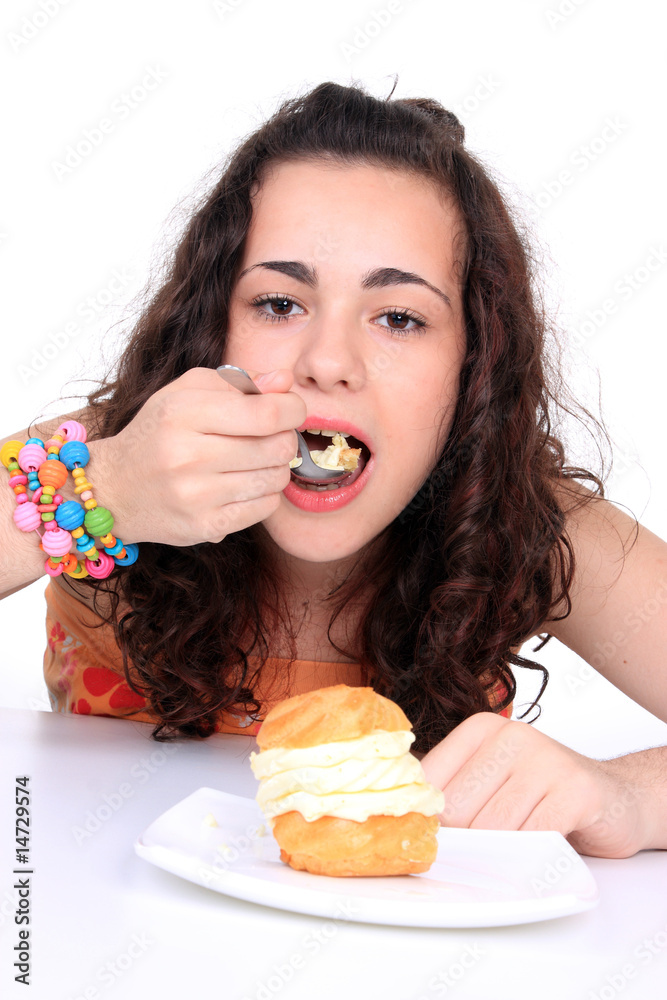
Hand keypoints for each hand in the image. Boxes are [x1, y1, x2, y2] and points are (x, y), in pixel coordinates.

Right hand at [87, 366, 304, 545]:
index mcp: (183, 413)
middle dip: (284, 438)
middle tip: (271, 436)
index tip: (291, 409)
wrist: (113, 489)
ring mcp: (195, 496)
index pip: (266, 412)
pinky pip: (265, 508)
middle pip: (276, 447)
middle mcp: (187, 456)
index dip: (293, 409)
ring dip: (276, 467)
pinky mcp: (204, 527)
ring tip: (256, 460)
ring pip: (275, 479)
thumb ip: (239, 383)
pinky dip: (264, 494)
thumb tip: (285, 382)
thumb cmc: (158, 433)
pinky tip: (244, 484)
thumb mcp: (187, 393)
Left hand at [420, 712, 651, 857]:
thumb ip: (453, 789)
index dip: (428, 819)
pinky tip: (535, 852)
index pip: (430, 780)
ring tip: (509, 851)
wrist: (612, 798)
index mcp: (480, 729)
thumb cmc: (541, 794)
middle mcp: (511, 735)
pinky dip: (527, 857)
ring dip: (497, 853)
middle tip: (477, 852)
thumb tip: (401, 815)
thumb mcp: (491, 778)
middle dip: (464, 841)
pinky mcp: (574, 790)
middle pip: (457, 808)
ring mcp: (544, 759)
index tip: (434, 839)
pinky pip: (532, 836)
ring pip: (492, 827)